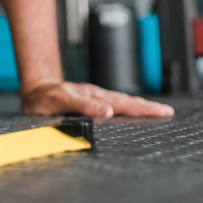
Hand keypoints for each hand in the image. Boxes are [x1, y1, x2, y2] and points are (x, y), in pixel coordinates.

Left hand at [20, 80, 174, 118]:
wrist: (34, 90)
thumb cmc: (43, 98)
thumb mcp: (59, 101)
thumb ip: (82, 106)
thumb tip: (107, 111)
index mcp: (91, 96)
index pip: (122, 103)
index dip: (141, 109)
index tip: (160, 112)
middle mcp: (95, 96)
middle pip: (126, 101)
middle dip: (148, 107)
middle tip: (168, 112)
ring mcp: (94, 98)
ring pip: (122, 102)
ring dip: (140, 107)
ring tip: (159, 112)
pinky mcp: (91, 101)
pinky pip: (114, 104)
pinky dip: (128, 107)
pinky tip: (135, 112)